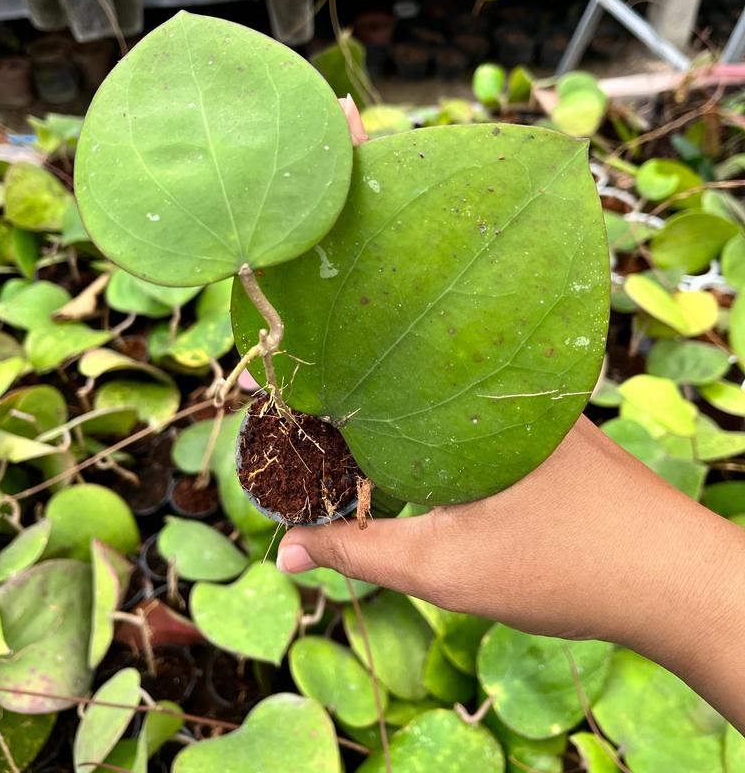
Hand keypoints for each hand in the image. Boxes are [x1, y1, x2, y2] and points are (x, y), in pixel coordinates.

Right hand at [278, 416, 744, 731]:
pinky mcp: (559, 423)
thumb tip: (285, 550)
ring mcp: (538, 400)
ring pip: (450, 396)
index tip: (289, 418)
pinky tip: (436, 455)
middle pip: (411, 378)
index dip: (327, 397)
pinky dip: (452, 427)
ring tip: (367, 437)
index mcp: (468, 400)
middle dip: (365, 401)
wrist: (674, 581)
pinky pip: (485, 411)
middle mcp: (506, 382)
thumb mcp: (444, 567)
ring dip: (412, 415)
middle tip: (321, 425)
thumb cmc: (559, 567)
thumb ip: (360, 552)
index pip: (376, 378)